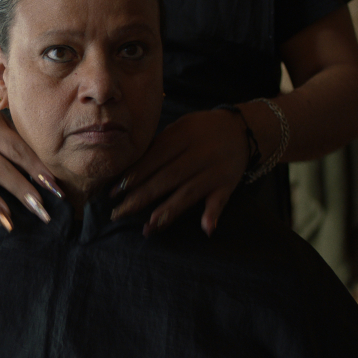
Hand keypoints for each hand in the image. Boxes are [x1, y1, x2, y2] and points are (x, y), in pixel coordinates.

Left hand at [109, 108, 248, 235]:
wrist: (243, 129)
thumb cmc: (201, 130)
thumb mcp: (180, 127)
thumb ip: (160, 146)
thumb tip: (133, 170)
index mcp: (183, 135)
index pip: (155, 157)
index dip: (135, 175)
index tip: (115, 191)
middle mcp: (199, 153)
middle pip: (167, 177)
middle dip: (142, 196)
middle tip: (119, 213)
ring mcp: (214, 170)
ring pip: (189, 192)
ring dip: (169, 210)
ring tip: (150, 226)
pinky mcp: (227, 184)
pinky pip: (221, 201)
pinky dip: (213, 214)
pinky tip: (205, 229)